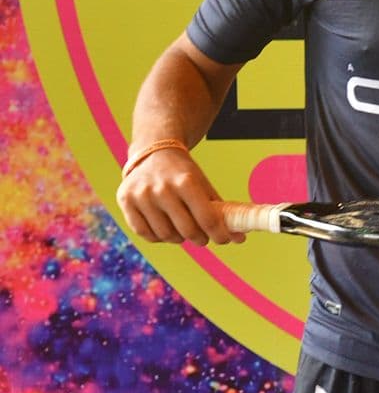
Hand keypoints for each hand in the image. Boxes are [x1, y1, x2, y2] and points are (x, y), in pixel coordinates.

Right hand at [115, 147, 243, 245]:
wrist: (153, 152)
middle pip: (186, 230)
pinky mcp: (125, 201)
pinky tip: (166, 231)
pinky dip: (158, 237)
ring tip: (184, 233)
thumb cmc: (183, 173)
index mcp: (186, 181)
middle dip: (200, 239)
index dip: (219, 234)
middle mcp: (162, 188)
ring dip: (179, 239)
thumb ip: (219, 210)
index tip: (225, 240)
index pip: (207, 218)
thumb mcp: (203, 184)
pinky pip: (144, 233)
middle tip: (204, 239)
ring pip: (165, 235)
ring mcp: (141, 195)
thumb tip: (239, 237)